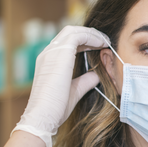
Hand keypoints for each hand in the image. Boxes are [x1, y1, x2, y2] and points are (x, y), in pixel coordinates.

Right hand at [13, 26, 109, 146]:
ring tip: (105, 41)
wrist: (43, 116)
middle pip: (69, 33)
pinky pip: (77, 36)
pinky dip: (91, 37)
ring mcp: (52, 52)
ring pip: (73, 31)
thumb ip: (84, 81)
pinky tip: (102, 44)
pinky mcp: (59, 53)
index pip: (67, 43)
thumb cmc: (55, 109)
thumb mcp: (74, 91)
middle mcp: (48, 53)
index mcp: (49, 61)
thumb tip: (96, 76)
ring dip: (91, 34)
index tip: (99, 47)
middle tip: (104, 41)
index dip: (84, 42)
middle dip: (88, 34)